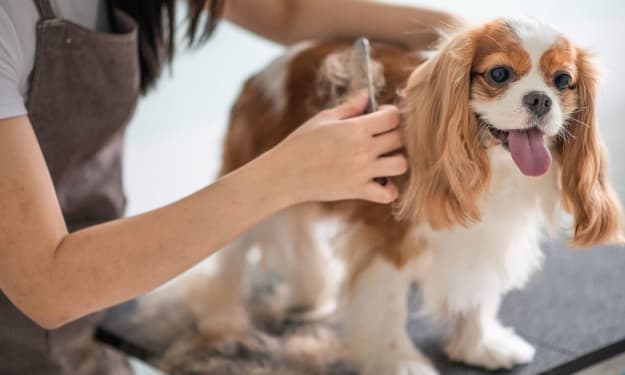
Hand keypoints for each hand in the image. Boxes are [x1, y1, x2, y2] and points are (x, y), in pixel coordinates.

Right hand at [267, 91, 407, 204]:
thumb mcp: (323, 119)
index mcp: (355, 128)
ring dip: (396, 160)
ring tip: (384, 159)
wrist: (285, 173)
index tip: (382, 117)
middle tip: (383, 137)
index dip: (391, 114)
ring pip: (401, 165)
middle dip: (395, 135)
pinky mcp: (358, 191)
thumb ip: (349, 107)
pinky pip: (388, 194)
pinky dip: (388, 189)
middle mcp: (363, 150)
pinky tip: (379, 181)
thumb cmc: (301, 143)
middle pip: (400, 139)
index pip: (393, 117)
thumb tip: (367, 95)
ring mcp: (362, 172)